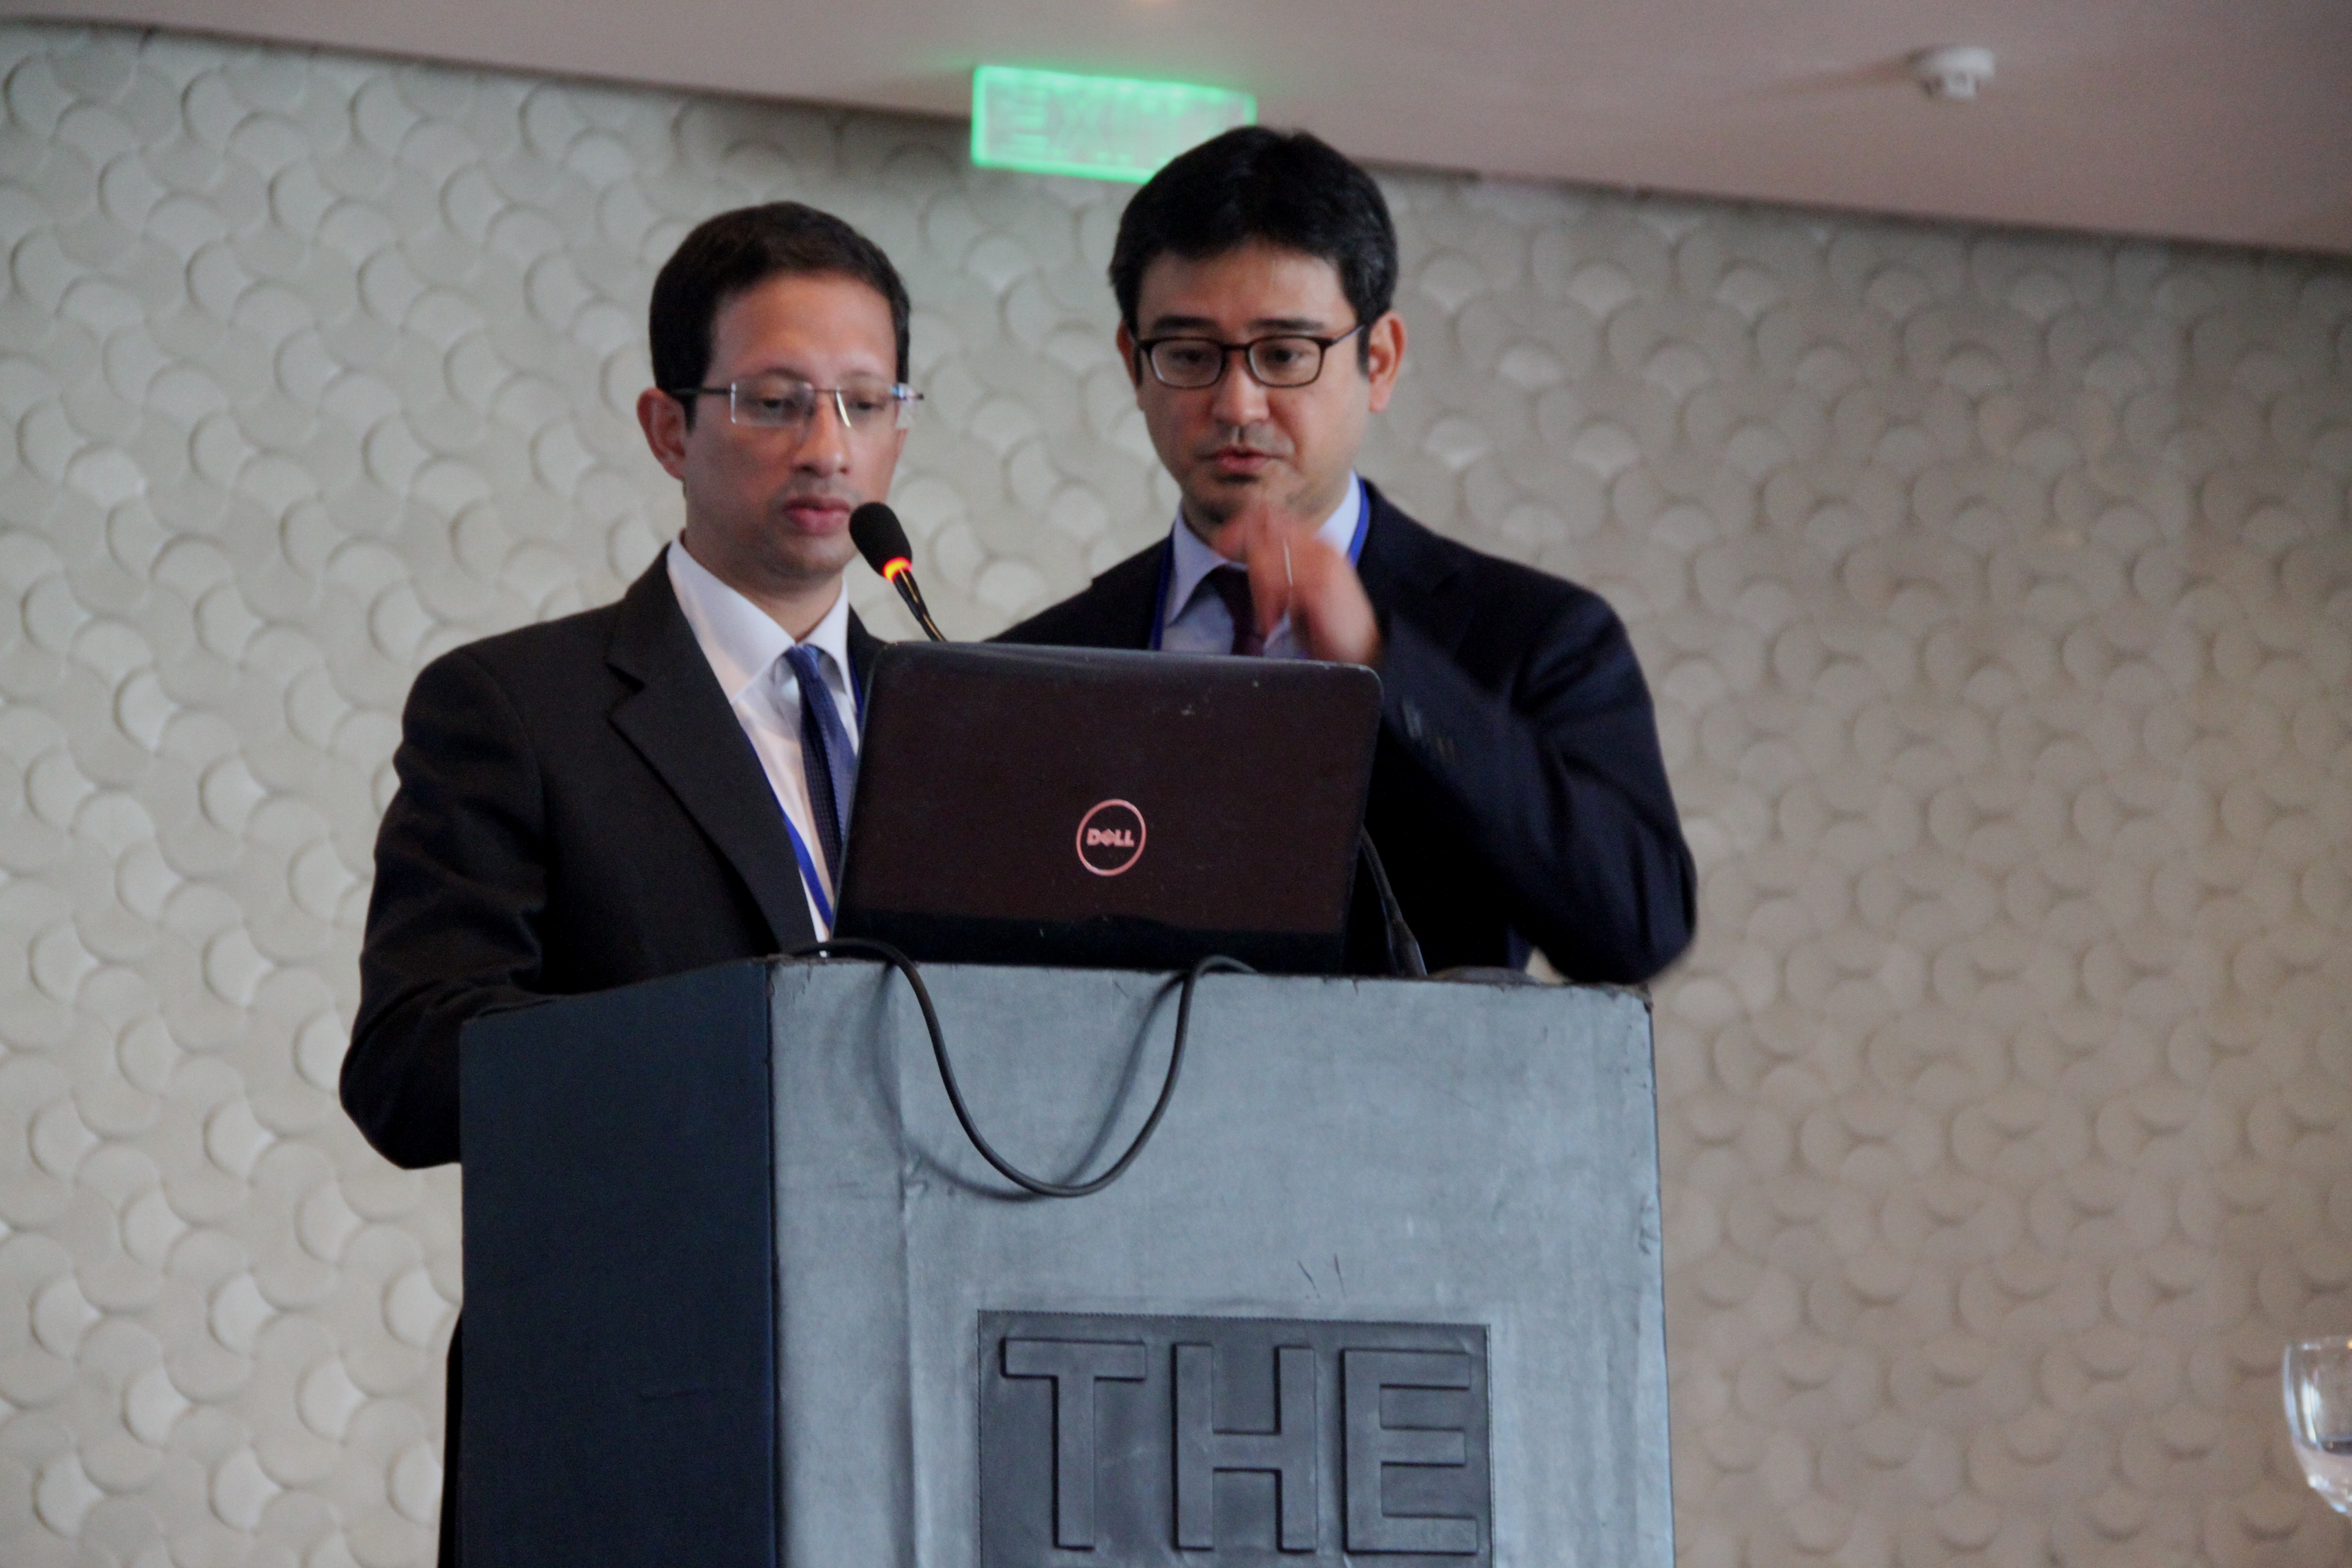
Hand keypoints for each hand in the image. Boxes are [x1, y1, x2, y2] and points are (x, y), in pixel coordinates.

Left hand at [1217, 500, 1382, 667]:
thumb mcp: (1300, 588)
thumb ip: (1278, 566)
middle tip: (1258, 600)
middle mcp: (1319, 546)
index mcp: (1315, 542)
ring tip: (1272, 618)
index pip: (1273, 517)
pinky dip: (1269, 606)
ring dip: (1261, 595)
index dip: (1242, 525)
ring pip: (1266, 561)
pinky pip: (1277, 583)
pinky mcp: (1320, 585)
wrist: (1363, 649)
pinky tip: (1275, 622)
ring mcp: (1321, 563)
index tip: (1221, 544)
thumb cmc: (1329, 622)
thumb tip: (1248, 553)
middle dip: (1249, 563)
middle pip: (1265, 535)